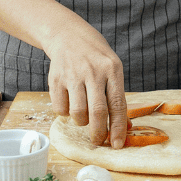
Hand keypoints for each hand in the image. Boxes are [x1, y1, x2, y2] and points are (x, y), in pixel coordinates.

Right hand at [44, 23, 127, 147]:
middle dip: (99, 133)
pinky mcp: (55, 79)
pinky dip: (66, 113)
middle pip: (97, 112)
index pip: (117, 104)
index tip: (118, 144)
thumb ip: (117, 96)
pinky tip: (71, 104)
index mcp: (112, 70)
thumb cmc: (97, 58)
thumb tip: (124, 127)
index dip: (118, 127)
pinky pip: (60, 109)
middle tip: (99, 141)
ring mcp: (73, 75)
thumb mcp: (113, 70)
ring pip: (78, 113)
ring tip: (85, 116)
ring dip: (82, 122)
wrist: (69, 36)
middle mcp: (93, 72)